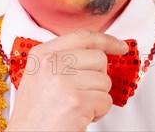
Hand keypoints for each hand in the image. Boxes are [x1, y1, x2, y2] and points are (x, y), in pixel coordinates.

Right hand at [5, 29, 128, 131]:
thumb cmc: (34, 115)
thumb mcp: (39, 77)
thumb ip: (62, 60)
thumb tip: (97, 55)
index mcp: (41, 55)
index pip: (81, 37)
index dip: (106, 40)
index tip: (120, 46)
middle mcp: (51, 64)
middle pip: (98, 58)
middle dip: (98, 78)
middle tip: (82, 93)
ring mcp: (63, 82)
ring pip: (104, 81)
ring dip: (97, 98)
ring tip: (76, 108)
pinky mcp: (76, 102)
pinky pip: (105, 101)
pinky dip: (98, 113)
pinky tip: (79, 117)